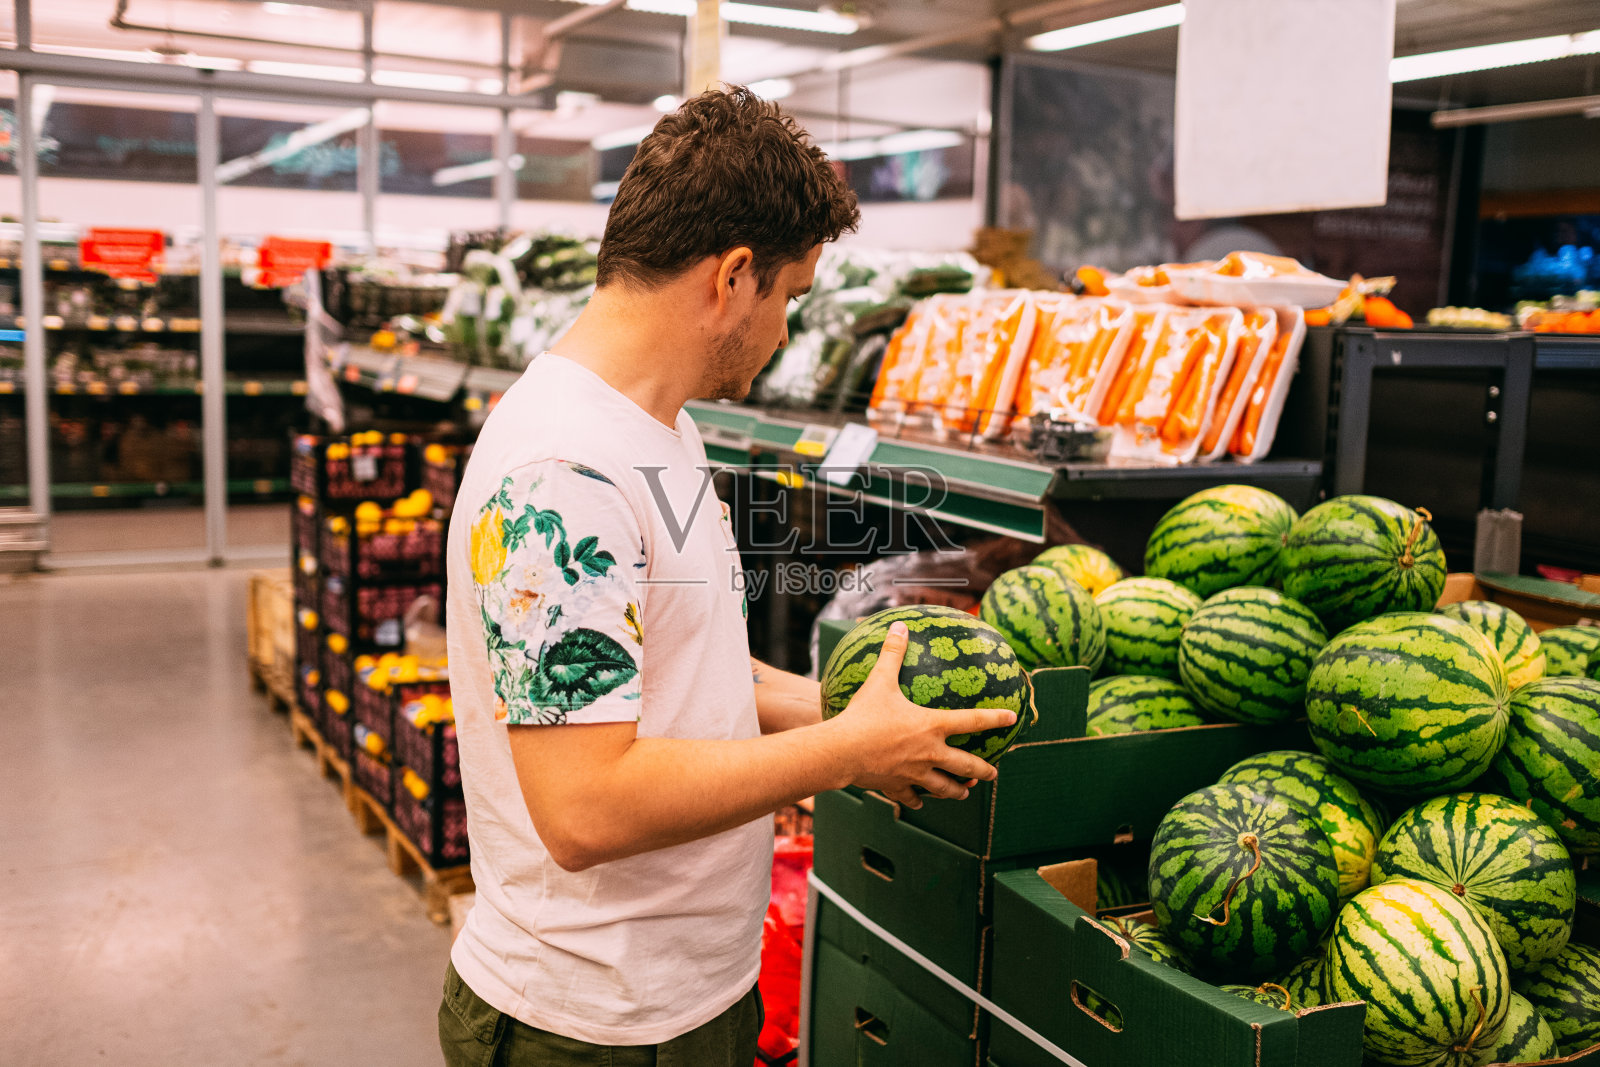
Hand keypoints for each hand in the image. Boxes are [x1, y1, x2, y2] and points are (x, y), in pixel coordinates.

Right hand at [830, 621, 1015, 809]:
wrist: (842, 751)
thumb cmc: (864, 715)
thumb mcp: (879, 681)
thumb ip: (893, 654)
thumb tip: (899, 626)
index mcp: (932, 726)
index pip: (972, 721)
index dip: (994, 719)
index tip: (1011, 719)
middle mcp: (930, 753)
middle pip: (966, 766)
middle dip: (983, 771)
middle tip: (993, 774)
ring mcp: (915, 773)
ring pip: (944, 788)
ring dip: (957, 791)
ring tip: (965, 793)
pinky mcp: (897, 786)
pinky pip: (912, 797)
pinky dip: (917, 800)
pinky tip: (919, 802)